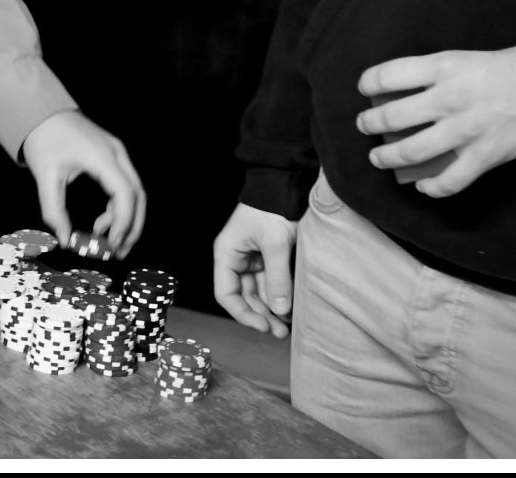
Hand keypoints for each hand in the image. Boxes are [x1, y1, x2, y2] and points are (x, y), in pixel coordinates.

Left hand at [20, 111, 145, 258]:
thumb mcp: (45, 176)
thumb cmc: (43, 138)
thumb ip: (54, 211)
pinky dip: (119, 207)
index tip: (111, 244)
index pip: (125, 194)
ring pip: (135, 192)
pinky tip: (103, 222)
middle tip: (118, 252)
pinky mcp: (112, 156)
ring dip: (126, 219)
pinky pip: (125, 186)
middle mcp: (116, 153)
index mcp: (102, 156)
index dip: (123, 222)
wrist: (41, 110)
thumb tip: (65, 239)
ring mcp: (117, 153)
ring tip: (107, 241)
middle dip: (132, 227)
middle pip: (138, 196)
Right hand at [211, 202, 296, 338]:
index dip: (242, 314)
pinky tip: (290, 310)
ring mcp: (252, 259)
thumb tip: (281, 312)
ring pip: (257, 293)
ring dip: (270, 309)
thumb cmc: (273, 208)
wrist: (285, 183)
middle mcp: (235, 259)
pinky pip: (270, 283)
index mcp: (227, 253)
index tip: (264, 326)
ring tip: (288, 327)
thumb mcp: (276, 243)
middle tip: (281, 332)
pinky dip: (278, 297)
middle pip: (242, 297)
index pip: (226, 293)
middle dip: (260, 315)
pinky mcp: (267, 257)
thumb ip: (278, 277)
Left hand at [356, 47, 515, 196]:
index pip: (388, 75)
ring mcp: (464, 131)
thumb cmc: (514, 68)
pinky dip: (432, 189)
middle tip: (366, 125)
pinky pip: (448, 182)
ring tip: (378, 157)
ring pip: (410, 152)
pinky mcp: (482, 157)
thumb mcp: (468, 58)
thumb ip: (437, 74)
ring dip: (387, 157)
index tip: (365, 88)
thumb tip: (406, 90)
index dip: (369, 83)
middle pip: (392, 117)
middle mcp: (447, 99)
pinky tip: (423, 187)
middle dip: (370, 123)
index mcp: (443, 67)